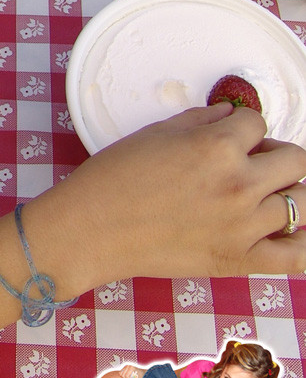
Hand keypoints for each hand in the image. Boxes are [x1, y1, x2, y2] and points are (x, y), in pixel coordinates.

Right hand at [24, 103, 305, 295]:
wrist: (92, 229)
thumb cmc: (114, 177)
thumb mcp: (156, 132)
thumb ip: (202, 120)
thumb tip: (230, 116)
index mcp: (217, 146)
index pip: (257, 122)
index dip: (244, 126)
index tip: (233, 135)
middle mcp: (239, 184)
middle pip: (295, 159)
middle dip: (276, 154)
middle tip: (253, 161)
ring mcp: (244, 226)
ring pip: (303, 202)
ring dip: (289, 192)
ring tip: (266, 194)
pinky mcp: (240, 261)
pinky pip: (299, 256)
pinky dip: (304, 243)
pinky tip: (290, 231)